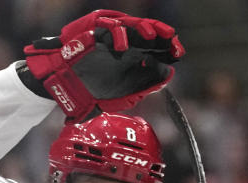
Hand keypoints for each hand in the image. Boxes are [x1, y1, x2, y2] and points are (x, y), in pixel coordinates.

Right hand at [23, 9, 183, 120]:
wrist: (69, 90)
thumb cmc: (95, 91)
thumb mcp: (127, 94)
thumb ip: (147, 85)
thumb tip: (168, 74)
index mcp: (135, 58)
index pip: (157, 48)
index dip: (169, 49)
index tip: (178, 54)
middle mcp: (127, 45)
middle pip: (149, 32)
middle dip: (162, 35)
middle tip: (171, 40)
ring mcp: (112, 37)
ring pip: (133, 24)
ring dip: (145, 28)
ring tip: (151, 37)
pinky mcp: (97, 32)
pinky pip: (110, 26)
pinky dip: (119, 35)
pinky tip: (123, 47)